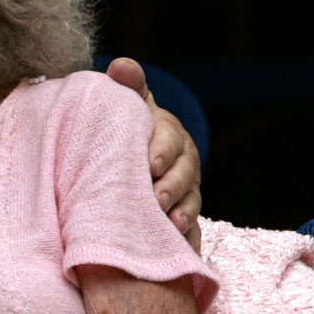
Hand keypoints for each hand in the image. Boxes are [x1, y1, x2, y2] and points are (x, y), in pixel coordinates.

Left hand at [105, 56, 202, 250]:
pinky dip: (189, 241)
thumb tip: (121, 65)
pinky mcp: (183, 219)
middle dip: (172, 187)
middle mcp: (183, 164)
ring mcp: (185, 193)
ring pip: (191, 204)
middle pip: (185, 175)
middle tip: (157, 199)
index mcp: (169, 135)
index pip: (170, 140)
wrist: (129, 159)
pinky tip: (181, 248)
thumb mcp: (128, 107)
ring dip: (184, 215)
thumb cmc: (128, 130)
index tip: (150, 163)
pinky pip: (192, 233)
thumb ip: (128, 87)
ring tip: (171, 226)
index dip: (162, 151)